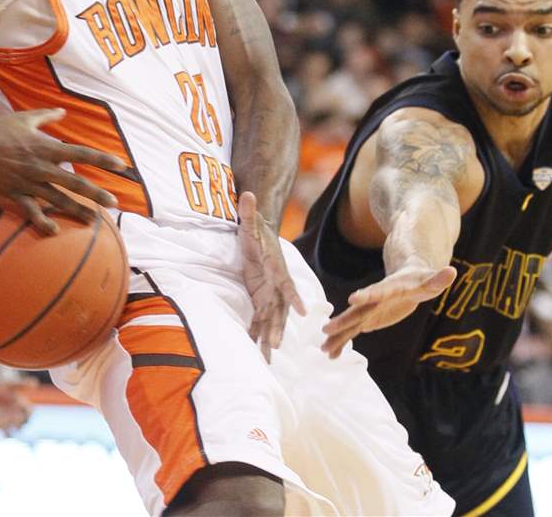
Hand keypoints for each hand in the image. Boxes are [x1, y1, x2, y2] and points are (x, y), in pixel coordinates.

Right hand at [0, 108, 127, 233]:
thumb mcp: (24, 117)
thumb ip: (47, 115)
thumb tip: (63, 111)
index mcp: (45, 145)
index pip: (81, 153)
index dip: (101, 159)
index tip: (121, 165)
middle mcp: (40, 165)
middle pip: (74, 181)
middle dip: (95, 193)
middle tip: (115, 202)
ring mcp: (27, 181)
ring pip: (57, 199)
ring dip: (76, 210)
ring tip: (93, 220)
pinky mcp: (13, 193)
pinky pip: (30, 210)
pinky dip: (42, 221)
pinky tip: (55, 230)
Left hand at [0, 381, 31, 433]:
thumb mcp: (7, 385)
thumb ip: (20, 384)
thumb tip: (36, 382)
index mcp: (19, 401)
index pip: (29, 411)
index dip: (29, 413)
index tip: (24, 411)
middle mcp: (14, 411)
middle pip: (25, 420)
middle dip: (24, 422)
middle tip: (18, 420)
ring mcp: (7, 418)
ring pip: (18, 427)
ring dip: (18, 429)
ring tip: (13, 427)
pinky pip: (6, 433)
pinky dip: (7, 435)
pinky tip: (6, 434)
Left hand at [238, 191, 304, 361]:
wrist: (260, 239)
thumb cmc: (255, 231)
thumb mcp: (249, 222)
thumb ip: (248, 210)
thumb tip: (248, 194)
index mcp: (277, 269)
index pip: (287, 284)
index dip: (293, 298)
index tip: (302, 312)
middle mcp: (276, 285)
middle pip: (280, 309)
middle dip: (278, 327)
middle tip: (276, 345)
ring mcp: (269, 294)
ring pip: (272, 319)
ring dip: (270, 336)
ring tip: (267, 358)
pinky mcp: (261, 299)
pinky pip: (260, 319)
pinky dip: (257, 333)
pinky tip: (255, 350)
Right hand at [322, 264, 456, 358]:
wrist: (406, 277)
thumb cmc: (420, 279)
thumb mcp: (430, 281)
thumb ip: (439, 279)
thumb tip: (452, 272)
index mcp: (388, 289)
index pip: (377, 292)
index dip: (366, 295)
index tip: (351, 299)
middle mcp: (373, 299)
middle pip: (357, 311)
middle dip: (342, 320)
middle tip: (326, 328)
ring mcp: (368, 310)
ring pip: (350, 323)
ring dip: (337, 335)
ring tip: (323, 348)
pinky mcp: (368, 319)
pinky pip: (353, 332)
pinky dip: (342, 342)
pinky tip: (331, 354)